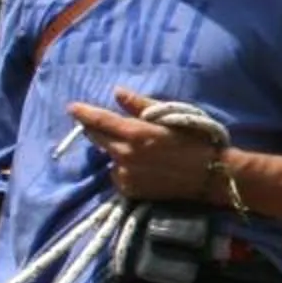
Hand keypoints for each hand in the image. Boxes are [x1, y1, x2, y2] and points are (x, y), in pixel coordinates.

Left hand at [69, 87, 220, 202]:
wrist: (210, 175)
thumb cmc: (194, 139)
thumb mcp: (171, 116)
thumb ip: (140, 105)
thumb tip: (117, 92)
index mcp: (135, 132)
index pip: (100, 120)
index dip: (84, 113)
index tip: (71, 107)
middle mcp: (125, 154)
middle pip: (97, 138)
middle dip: (94, 129)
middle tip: (98, 123)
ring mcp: (125, 174)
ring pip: (108, 157)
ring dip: (113, 149)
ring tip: (133, 148)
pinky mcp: (129, 190)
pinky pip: (117, 174)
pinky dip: (122, 168)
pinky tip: (141, 166)